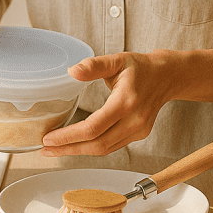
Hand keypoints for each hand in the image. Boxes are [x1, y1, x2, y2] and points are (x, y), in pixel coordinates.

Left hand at [40, 51, 175, 156]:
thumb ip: (94, 66)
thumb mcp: (116, 60)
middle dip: (69, 149)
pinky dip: (93, 148)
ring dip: (79, 152)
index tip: (49, 138)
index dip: (69, 136)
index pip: (93, 127)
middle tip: (46, 149)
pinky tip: (77, 145)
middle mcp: (134, 120)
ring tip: (56, 150)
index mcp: (126, 102)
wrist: (166, 76)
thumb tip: (72, 71)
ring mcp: (138, 130)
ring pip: (105, 149)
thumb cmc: (140, 67)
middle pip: (97, 145)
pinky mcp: (139, 135)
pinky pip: (112, 146)